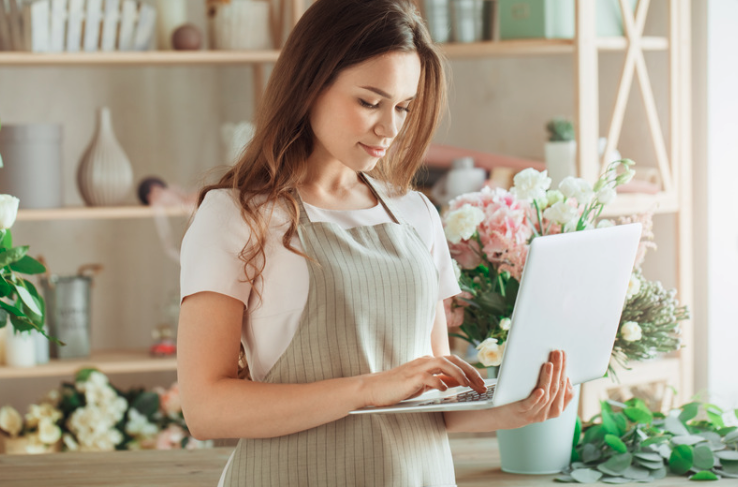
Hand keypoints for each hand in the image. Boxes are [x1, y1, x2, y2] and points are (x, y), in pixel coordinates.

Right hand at [360, 355, 486, 407]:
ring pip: (444, 365)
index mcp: (429, 362)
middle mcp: (425, 361)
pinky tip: (445, 390)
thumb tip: (456, 383)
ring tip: (469, 386)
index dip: (470, 371)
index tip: (481, 383)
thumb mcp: (422, 384)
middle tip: (482, 385)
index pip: (454, 362)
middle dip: (471, 372)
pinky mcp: (411, 377)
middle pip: (453, 360)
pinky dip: (439, 383)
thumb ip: (438, 381)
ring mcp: (418, 368)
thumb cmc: (397, 387)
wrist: (374, 388)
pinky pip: (429, 377)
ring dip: (459, 375)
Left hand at [493, 350, 574, 429]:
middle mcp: (546, 412)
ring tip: (549, 364)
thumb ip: (549, 385)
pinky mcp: (520, 412)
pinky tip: (540, 389)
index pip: (566, 391)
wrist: (497, 415)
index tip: (564, 357)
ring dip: (549, 379)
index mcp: (554, 408)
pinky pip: (530, 405)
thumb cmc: (520, 399)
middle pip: (557, 390)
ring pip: (546, 396)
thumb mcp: (538, 394)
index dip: (566, 373)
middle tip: (558, 353)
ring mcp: (533, 413)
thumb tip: (557, 366)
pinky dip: (536, 397)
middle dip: (559, 370)